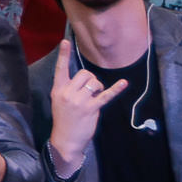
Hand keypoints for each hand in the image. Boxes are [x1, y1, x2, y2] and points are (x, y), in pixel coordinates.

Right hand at [44, 38, 131, 177]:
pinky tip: (123, 83)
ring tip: (94, 97)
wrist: (65, 140)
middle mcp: (68, 93)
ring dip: (98, 87)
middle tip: (91, 91)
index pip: (60, 69)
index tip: (66, 41)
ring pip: (94, 82)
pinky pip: (105, 96)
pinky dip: (116, 89)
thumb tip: (85, 80)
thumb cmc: (64, 120)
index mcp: (58, 89)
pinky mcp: (91, 109)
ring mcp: (79, 101)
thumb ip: (68, 89)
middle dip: (91, 79)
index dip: (64, 55)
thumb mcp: (59, 101)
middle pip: (84, 74)